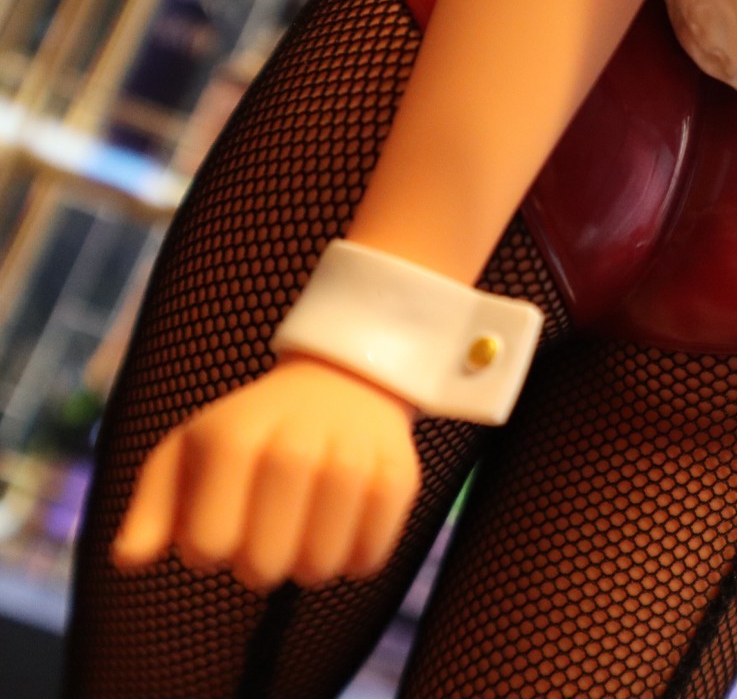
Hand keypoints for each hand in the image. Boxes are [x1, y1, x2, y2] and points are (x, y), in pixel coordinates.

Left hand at [111, 355, 421, 590]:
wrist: (343, 381)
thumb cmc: (253, 429)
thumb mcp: (188, 452)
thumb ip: (150, 509)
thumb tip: (127, 561)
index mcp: (232, 439)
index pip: (208, 547)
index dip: (207, 551)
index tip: (219, 525)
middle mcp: (293, 446)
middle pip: (265, 565)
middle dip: (258, 566)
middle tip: (265, 539)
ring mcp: (351, 458)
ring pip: (320, 565)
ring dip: (307, 566)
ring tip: (304, 539)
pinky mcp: (398, 474)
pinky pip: (371, 555)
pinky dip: (354, 560)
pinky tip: (342, 537)